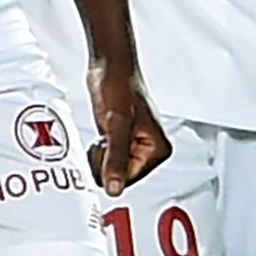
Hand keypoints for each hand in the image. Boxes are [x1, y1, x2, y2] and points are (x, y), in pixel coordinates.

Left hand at [85, 53, 170, 196]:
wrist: (108, 66)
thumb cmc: (119, 86)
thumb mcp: (117, 124)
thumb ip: (116, 158)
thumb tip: (114, 189)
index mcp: (158, 151)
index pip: (128, 180)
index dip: (110, 167)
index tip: (108, 145)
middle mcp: (149, 152)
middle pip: (118, 178)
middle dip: (105, 161)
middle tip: (106, 137)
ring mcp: (134, 148)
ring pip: (109, 171)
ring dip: (99, 156)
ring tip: (105, 133)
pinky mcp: (120, 142)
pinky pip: (104, 160)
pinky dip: (96, 151)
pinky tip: (100, 135)